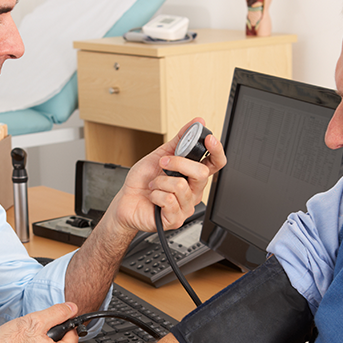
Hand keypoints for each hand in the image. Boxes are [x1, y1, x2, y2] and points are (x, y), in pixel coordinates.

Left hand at [111, 118, 226, 232]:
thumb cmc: (143, 180)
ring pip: (181, 186)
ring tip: (154, 186)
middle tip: (163, 163)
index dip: (216, 150)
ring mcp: (185, 206)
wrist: (126, 200)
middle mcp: (193, 191)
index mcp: (193, 176)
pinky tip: (153, 198)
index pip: (215, 163)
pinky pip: (169, 200)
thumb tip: (196, 122)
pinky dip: (156, 195)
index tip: (208, 139)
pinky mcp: (175, 219)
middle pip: (201, 173)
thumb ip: (180, 140)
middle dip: (177, 163)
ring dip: (160, 182)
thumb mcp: (160, 154)